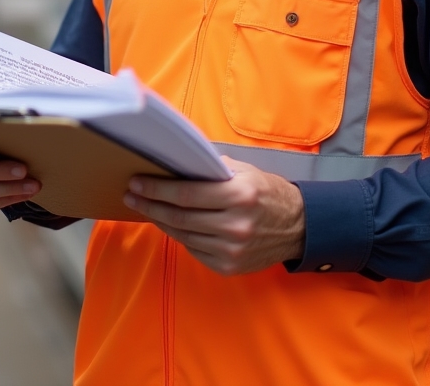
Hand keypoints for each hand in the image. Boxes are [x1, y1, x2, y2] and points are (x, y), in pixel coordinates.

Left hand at [123, 157, 304, 275]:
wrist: (298, 227)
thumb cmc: (267, 191)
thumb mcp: (244, 171)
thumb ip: (211, 168)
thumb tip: (176, 163)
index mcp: (238, 196)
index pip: (186, 193)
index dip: (157, 189)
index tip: (136, 182)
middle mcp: (235, 225)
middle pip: (179, 217)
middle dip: (150, 204)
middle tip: (131, 195)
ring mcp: (231, 249)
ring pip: (183, 235)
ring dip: (160, 221)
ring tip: (145, 208)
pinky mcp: (229, 266)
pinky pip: (194, 250)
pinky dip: (179, 236)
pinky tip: (169, 224)